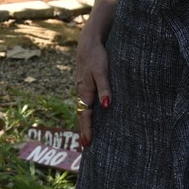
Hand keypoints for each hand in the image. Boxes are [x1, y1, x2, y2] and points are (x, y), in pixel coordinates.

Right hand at [72, 30, 110, 145]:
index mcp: (84, 91)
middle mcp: (81, 91)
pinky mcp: (86, 83)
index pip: (84, 116)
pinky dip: (87, 112)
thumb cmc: (97, 55)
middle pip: (82, 115)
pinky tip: (91, 115)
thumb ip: (105, 89)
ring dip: (85, 123)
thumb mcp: (102, 71)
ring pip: (83, 109)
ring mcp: (82, 88)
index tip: (87, 145)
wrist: (89, 41)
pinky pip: (85, 102)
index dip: (86, 130)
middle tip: (85, 148)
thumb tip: (107, 106)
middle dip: (83, 131)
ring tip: (87, 136)